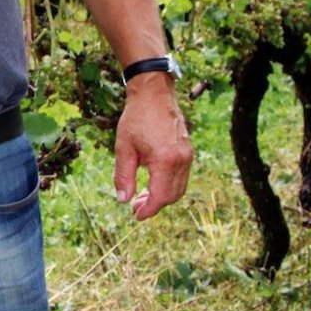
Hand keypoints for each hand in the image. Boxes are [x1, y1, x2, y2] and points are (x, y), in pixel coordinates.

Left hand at [114, 75, 192, 219]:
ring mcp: (188, 156)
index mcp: (165, 160)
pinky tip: (152, 182)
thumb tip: (123, 200)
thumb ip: (123, 175)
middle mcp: (181, 160)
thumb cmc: (136, 118)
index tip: (136, 215)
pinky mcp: (188, 151)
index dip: (149, 210)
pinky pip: (182, 176)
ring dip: (162, 196)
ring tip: (142, 196)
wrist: (154, 94)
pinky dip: (169, 184)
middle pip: (172, 195)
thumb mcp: (123, 148)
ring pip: (179, 188)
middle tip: (135, 206)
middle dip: (154, 205)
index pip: (161, 196)